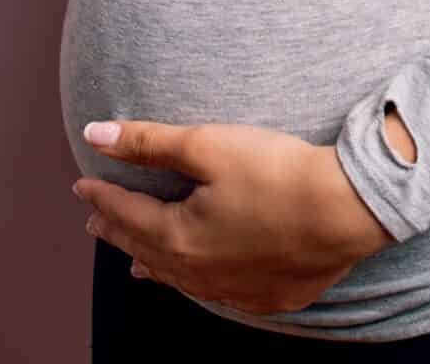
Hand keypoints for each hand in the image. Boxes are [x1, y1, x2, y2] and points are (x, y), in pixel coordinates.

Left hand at [74, 117, 394, 315]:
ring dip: (151, 262)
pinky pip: (214, 292)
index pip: (126, 213)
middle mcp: (199, 272)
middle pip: (145, 249)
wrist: (347, 209)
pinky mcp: (266, 295)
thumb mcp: (207, 145)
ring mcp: (233, 289)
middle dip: (118, 231)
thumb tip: (94, 134)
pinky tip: (197, 280)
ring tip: (133, 261)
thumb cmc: (277, 173)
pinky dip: (193, 281)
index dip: (102, 195)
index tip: (82, 184)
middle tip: (96, 221)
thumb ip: (148, 142)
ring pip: (177, 278)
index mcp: (178, 237)